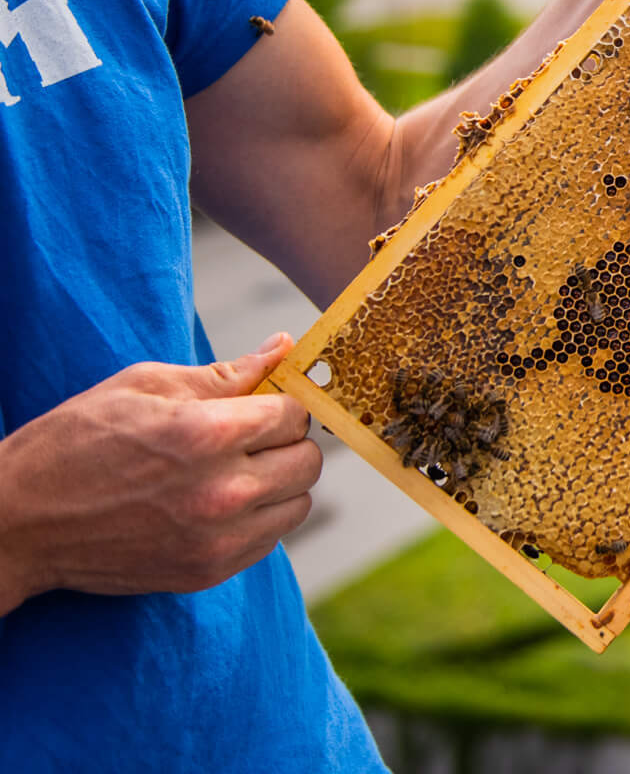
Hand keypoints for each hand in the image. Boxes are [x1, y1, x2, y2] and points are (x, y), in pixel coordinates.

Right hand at [0, 334, 320, 613]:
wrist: (17, 522)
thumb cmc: (76, 441)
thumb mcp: (144, 386)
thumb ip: (224, 373)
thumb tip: (282, 348)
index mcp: (207, 435)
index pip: (294, 414)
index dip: (281, 404)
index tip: (262, 406)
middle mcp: (221, 492)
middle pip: (308, 461)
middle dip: (287, 442)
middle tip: (252, 438)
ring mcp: (216, 539)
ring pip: (297, 504)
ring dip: (279, 484)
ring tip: (236, 472)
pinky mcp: (206, 573)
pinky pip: (269, 541)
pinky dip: (258, 520)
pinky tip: (219, 505)